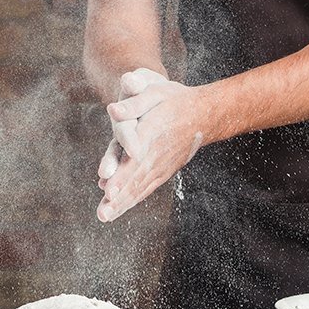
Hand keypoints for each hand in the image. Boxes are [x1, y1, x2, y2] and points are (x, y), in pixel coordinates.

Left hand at [96, 72, 203, 222]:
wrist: (205, 113)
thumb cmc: (176, 99)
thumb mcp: (156, 92)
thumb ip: (135, 103)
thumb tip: (112, 110)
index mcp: (153, 133)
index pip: (135, 158)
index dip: (122, 175)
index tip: (109, 191)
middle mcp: (158, 153)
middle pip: (136, 178)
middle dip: (118, 197)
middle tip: (103, 214)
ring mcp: (163, 164)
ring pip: (141, 187)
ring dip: (123, 203)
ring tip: (106, 216)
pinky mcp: (166, 170)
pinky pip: (148, 187)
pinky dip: (134, 199)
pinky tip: (121, 208)